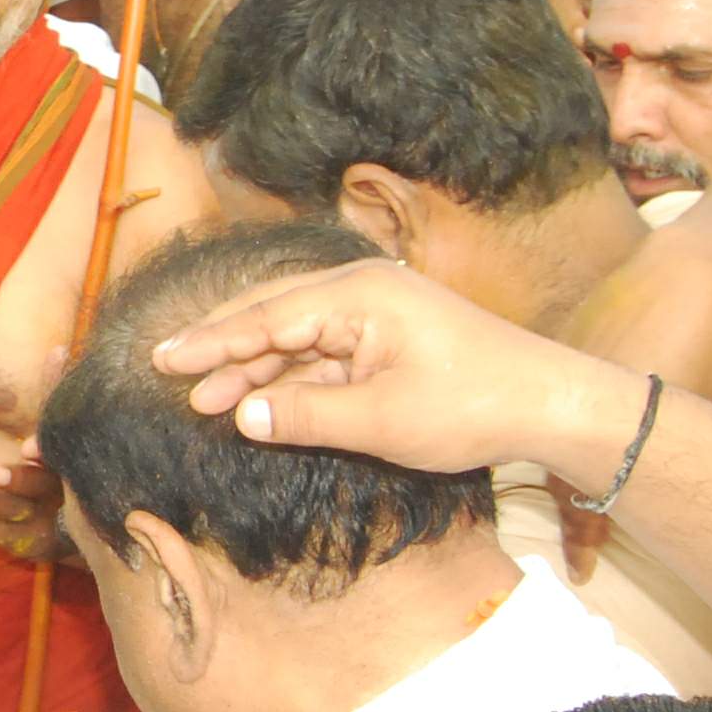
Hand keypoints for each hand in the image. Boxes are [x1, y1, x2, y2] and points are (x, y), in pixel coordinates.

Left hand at [0, 440, 61, 558]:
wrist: (55, 521)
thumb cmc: (29, 470)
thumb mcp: (37, 454)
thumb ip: (32, 444)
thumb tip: (24, 414)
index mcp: (61, 466)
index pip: (58, 457)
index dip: (44, 453)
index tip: (26, 448)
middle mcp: (60, 494)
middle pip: (41, 485)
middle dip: (17, 479)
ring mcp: (47, 521)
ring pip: (20, 513)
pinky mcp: (31, 543)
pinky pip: (3, 537)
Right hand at [150, 260, 632, 481]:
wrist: (548, 403)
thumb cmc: (472, 406)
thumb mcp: (381, 420)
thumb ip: (305, 415)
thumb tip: (242, 415)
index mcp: (359, 294)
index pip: (265, 316)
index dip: (211, 341)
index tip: (164, 359)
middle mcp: (362, 291)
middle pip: (273, 315)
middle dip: (222, 348)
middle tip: (168, 370)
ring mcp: (376, 314)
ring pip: (296, 339)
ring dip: (254, 370)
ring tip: (206, 402)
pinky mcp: (387, 339)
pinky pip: (324, 354)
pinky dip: (291, 378)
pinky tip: (260, 402)